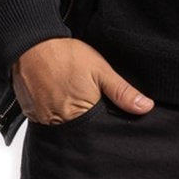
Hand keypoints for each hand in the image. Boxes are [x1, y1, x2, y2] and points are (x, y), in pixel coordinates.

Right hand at [11, 37, 153, 124]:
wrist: (33, 45)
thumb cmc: (67, 56)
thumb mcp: (101, 70)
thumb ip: (122, 92)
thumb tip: (145, 107)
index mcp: (82, 115)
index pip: (99, 132)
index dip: (105, 126)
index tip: (107, 116)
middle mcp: (61, 124)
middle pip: (81, 134)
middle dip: (88, 125)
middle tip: (86, 103)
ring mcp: (44, 121)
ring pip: (63, 130)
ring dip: (70, 121)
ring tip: (71, 99)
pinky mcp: (32, 116)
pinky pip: (47, 123)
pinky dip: (54, 116)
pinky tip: (58, 99)